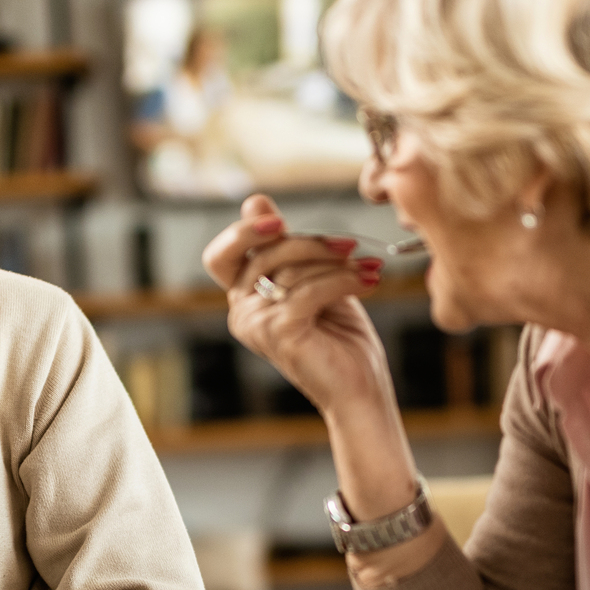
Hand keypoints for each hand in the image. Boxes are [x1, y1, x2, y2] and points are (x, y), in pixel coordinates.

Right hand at [203, 194, 395, 418]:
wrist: (361, 389)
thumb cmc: (340, 338)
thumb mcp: (314, 280)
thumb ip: (287, 247)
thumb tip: (255, 201)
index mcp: (243, 299)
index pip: (221, 256)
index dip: (242, 231)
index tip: (280, 221)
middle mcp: (241, 313)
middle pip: (264, 253)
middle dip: (311, 244)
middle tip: (351, 246)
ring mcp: (256, 326)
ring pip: (291, 270)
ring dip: (337, 264)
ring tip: (367, 269)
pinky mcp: (279, 334)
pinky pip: (309, 290)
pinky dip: (344, 281)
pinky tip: (368, 282)